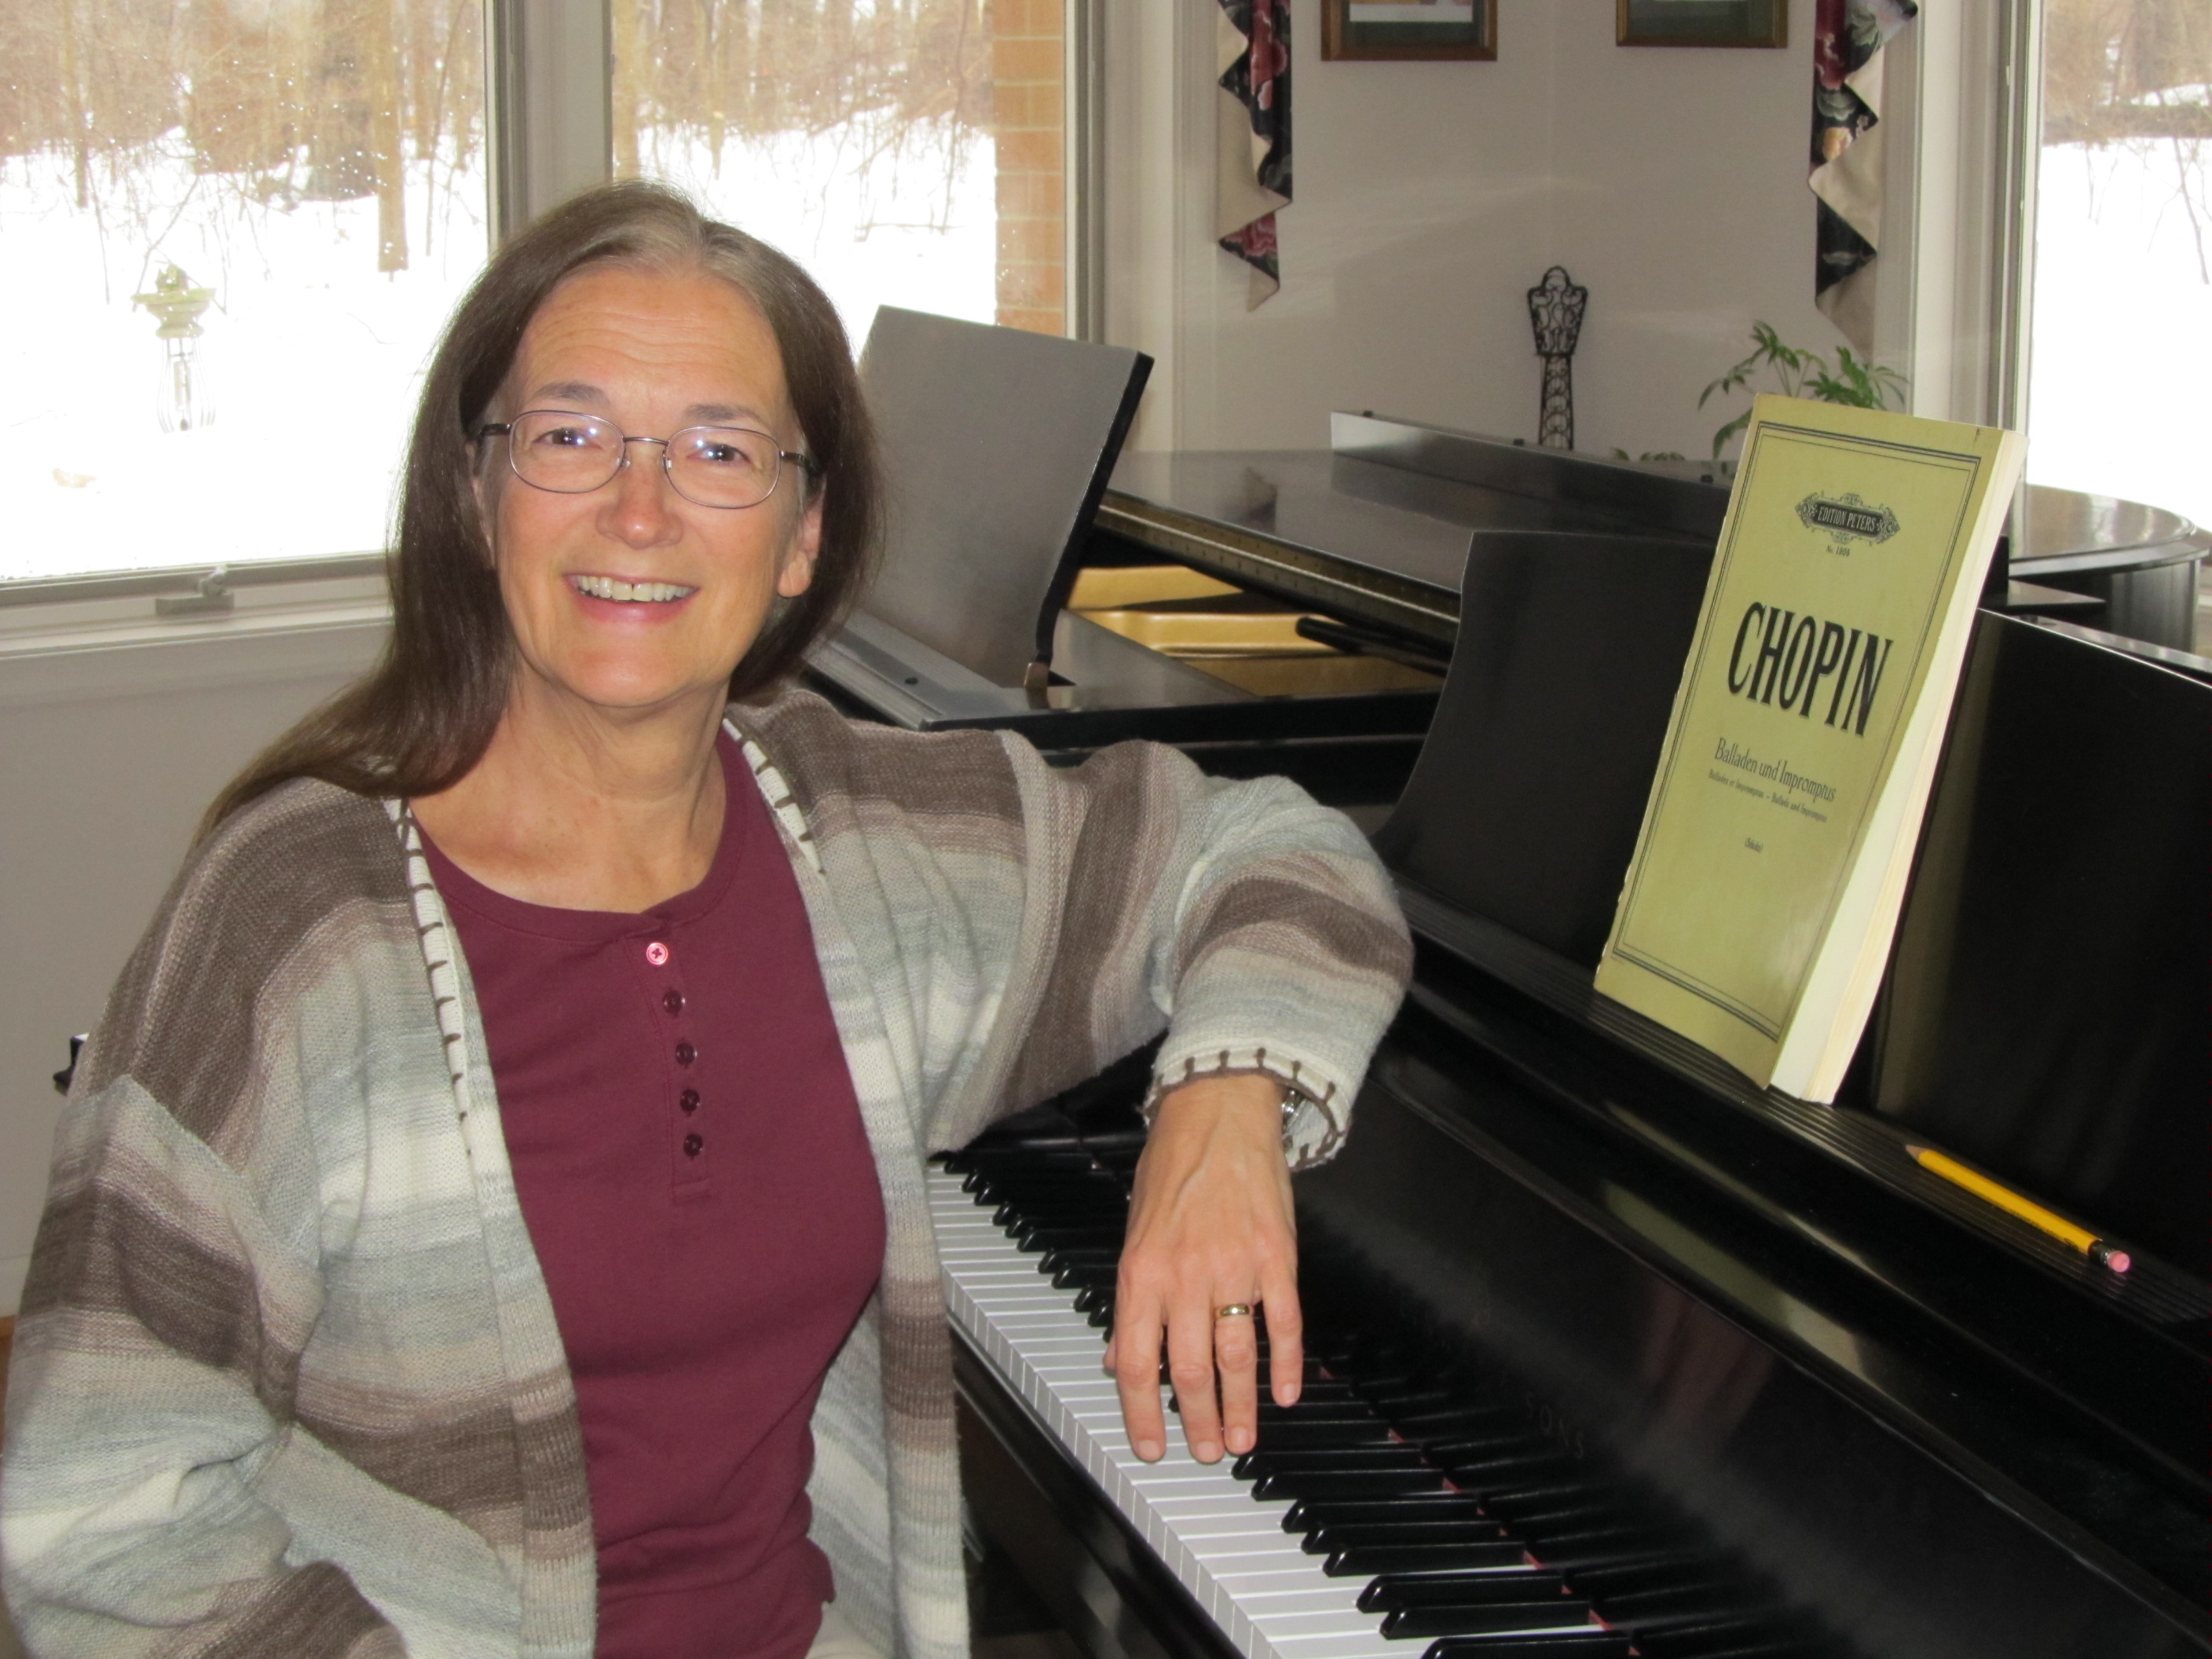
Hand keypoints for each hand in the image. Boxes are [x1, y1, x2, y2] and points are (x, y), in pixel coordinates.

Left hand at [1105, 1073, 1302, 1463]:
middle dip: (1197, 1421)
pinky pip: (1283, 1322)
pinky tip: (1286, 1393)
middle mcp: (1184, 1276)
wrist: (1218, 1113)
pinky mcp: (1275, 1255)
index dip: (1142, 1413)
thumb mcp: (1134, 1231)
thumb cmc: (1172, 1167)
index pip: (1134, 1361)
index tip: (1152, 1447)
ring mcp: (1233, 1267)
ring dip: (1240, 1406)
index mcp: (1141, 1273)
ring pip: (1235, 1357)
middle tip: (1209, 1452)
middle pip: (1187, 1370)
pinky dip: (1285, 1363)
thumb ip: (1130, 1300)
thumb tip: (1118, 1359)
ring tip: (1243, 1439)